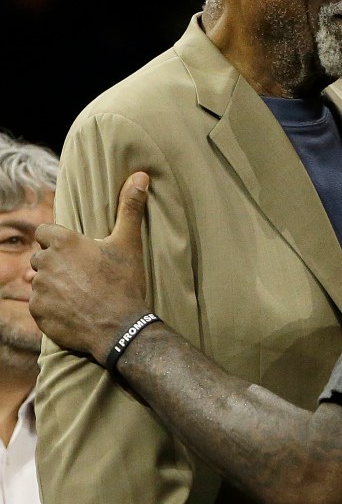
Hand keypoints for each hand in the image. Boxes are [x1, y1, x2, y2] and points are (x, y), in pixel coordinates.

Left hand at [30, 172, 151, 365]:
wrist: (119, 328)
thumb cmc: (124, 283)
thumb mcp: (129, 243)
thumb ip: (130, 208)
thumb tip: (141, 175)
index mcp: (63, 242)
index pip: (44, 232)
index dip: (58, 242)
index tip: (76, 252)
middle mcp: (45, 263)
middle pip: (42, 257)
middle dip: (56, 265)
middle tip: (82, 276)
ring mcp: (39, 289)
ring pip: (40, 282)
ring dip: (53, 286)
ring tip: (78, 295)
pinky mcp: (38, 312)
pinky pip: (40, 305)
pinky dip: (51, 308)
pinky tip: (72, 311)